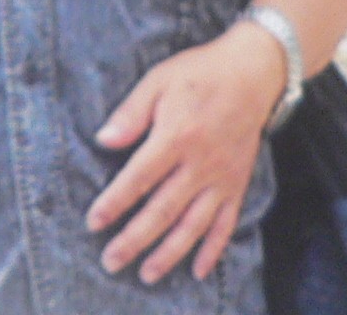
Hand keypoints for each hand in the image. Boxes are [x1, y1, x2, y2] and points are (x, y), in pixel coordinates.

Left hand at [85, 22, 287, 283]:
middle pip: (163, 210)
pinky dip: (212, 250)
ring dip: (170, 253)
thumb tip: (103, 140)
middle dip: (135, 239)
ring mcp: (221, 178)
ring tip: (147, 274)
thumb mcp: (158, 80)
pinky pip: (226, 224)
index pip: (139, 178)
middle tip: (111, 262)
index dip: (114, 203)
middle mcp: (200, 164)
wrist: (252, 73)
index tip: (94, 222)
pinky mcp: (237, 185)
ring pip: (193, 225)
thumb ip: (131, 113)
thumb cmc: (198, 73)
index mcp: (176, 136)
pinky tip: (197, 271)